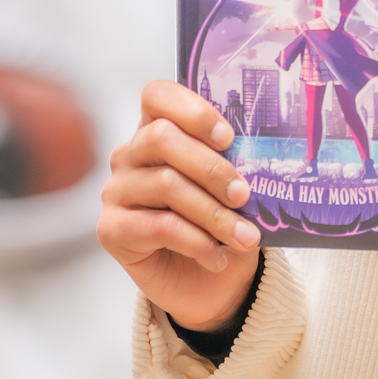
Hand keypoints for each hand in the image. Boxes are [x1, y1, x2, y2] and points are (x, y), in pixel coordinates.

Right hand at [98, 79, 262, 332]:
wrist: (207, 283)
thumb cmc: (222, 222)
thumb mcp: (234, 187)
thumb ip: (238, 162)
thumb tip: (266, 154)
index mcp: (158, 129)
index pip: (157, 96)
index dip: (192, 110)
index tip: (228, 138)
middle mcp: (130, 154)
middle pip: (161, 137)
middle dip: (211, 167)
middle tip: (243, 194)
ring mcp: (117, 191)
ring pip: (165, 184)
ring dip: (213, 213)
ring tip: (245, 237)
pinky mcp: (111, 230)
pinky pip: (157, 226)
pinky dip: (195, 240)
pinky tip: (215, 255)